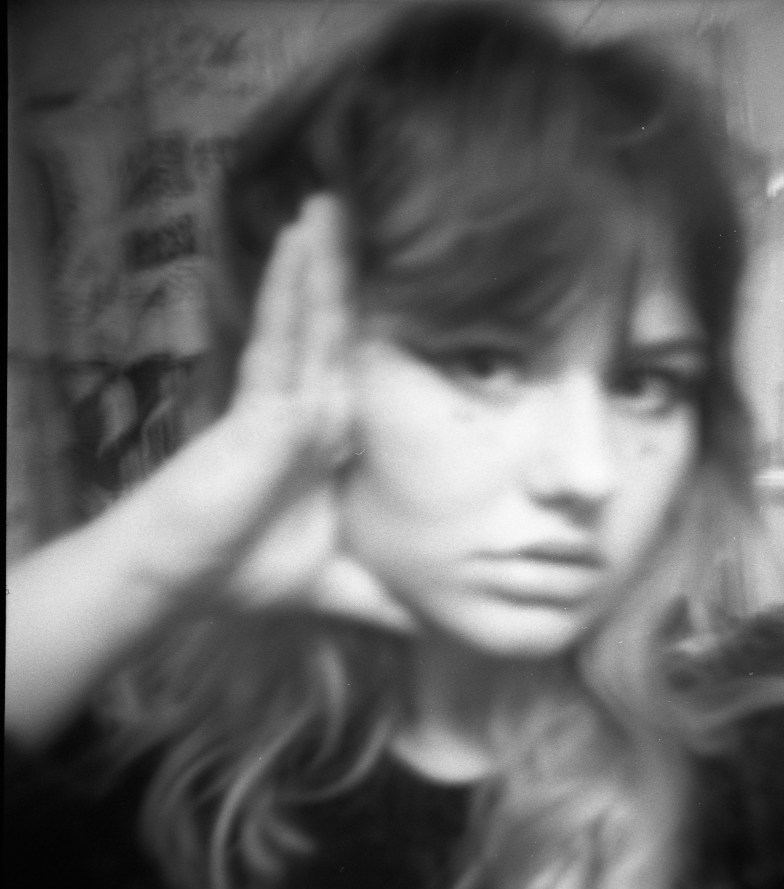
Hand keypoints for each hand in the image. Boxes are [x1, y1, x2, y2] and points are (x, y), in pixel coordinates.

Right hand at [120, 195, 414, 631]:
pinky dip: (291, 291)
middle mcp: (311, 410)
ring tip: (333, 205)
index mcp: (330, 440)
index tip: (412, 287)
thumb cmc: (248, 573)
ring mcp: (283, 402)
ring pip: (310, 320)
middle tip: (366, 215)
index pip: (360, 369)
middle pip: (337, 330)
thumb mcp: (339, 584)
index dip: (379, 326)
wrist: (182, 582)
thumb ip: (383, 595)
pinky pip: (281, 337)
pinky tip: (301, 245)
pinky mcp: (259, 406)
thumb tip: (435, 623)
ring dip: (322, 263)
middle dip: (348, 276)